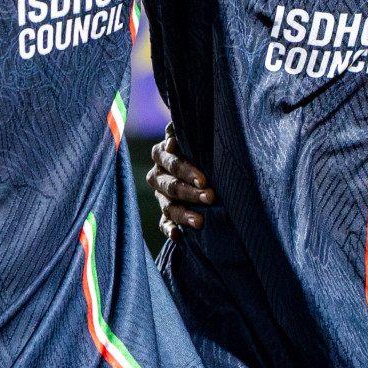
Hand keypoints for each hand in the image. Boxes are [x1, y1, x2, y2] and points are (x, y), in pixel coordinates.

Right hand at [145, 123, 214, 239]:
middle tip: (210, 197)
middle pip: (171, 185)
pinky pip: (163, 222)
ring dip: (183, 214)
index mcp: (161, 153)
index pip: (171, 162)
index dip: (186, 171)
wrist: (202, 153)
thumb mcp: (194, 132)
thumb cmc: (201, 140)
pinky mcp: (165, 212)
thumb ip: (181, 131)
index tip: (204, 179)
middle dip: (190, 193)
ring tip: (200, 222)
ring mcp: (161, 195)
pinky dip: (169, 230)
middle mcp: (157, 175)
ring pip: (168, 206)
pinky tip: (178, 236)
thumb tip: (172, 141)